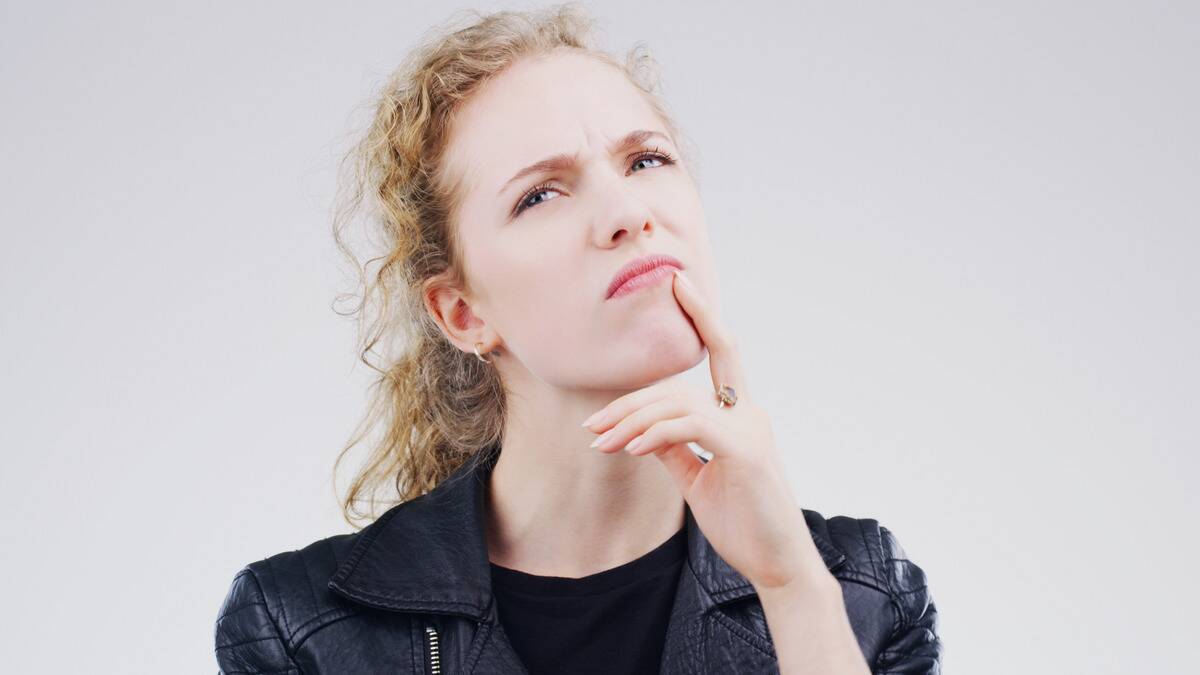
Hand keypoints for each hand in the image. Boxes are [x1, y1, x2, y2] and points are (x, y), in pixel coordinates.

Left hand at [582, 269, 832, 592]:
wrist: (778, 565)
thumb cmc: (743, 523)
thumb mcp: (699, 481)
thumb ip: (675, 450)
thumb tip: (642, 432)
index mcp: (741, 414)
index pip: (722, 351)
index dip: (702, 314)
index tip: (678, 282)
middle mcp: (748, 413)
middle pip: (679, 384)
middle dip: (630, 400)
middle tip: (590, 425)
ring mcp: (750, 429)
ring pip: (677, 403)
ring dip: (630, 422)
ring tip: (598, 443)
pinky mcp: (746, 451)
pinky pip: (688, 427)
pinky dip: (653, 433)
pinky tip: (628, 448)